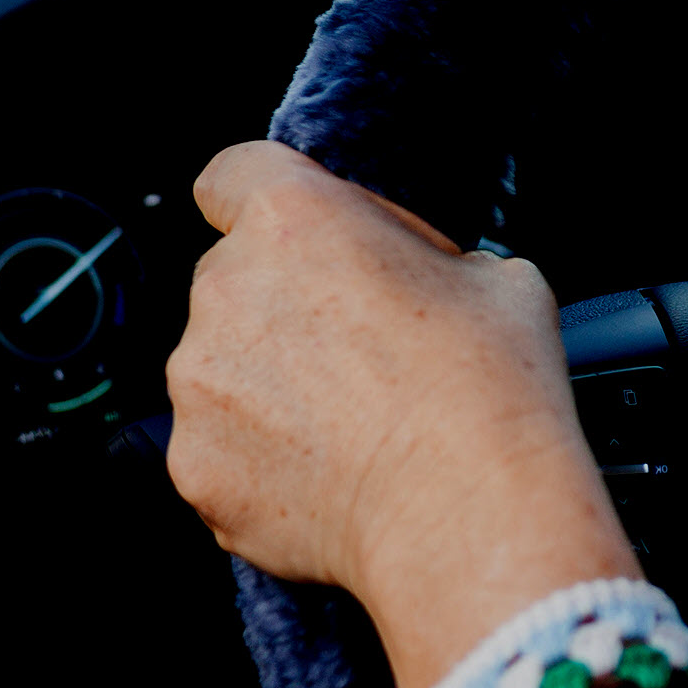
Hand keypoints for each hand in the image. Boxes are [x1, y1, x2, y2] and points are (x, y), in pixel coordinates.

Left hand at [168, 141, 637, 687]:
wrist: (467, 513)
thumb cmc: (490, 387)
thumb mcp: (493, 274)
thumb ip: (420, 257)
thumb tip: (411, 277)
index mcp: (294, 217)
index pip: (234, 174)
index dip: (269, 202)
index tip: (299, 239)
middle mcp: (227, 288)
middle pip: (233, 275)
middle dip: (282, 304)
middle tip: (358, 350)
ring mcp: (199, 381)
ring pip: (218, 364)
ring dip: (265, 382)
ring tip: (348, 425)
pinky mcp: (193, 463)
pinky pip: (218, 446)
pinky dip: (258, 458)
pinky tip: (326, 474)